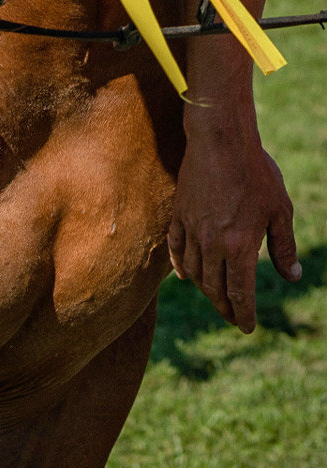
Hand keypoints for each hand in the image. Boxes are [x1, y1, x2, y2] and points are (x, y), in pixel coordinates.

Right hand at [168, 123, 300, 332]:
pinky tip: (185, 275)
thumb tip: (291, 276)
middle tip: (232, 317)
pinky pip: (176, 248)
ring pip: (194, 272)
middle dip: (225, 308)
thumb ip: (284, 247)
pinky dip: (180, 266)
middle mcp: (212, 244)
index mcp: (240, 247)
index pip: (240, 294)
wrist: (221, 140)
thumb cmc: (256, 173)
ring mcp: (192, 230)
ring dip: (205, 290)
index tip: (247, 327)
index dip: (244, 315)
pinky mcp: (179, 214)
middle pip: (215, 288)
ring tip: (215, 297)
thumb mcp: (280, 210)